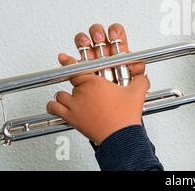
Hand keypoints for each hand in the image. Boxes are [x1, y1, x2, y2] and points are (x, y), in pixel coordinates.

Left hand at [46, 23, 148, 144]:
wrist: (121, 136)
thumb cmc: (126, 117)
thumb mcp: (138, 92)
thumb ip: (140, 79)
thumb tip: (141, 76)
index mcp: (95, 82)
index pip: (77, 68)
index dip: (70, 62)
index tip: (65, 58)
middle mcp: (82, 92)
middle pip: (73, 82)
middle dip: (80, 85)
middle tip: (89, 90)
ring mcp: (75, 105)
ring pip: (60, 95)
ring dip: (65, 95)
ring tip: (73, 98)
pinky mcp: (71, 118)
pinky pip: (54, 108)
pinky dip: (54, 106)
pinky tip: (59, 106)